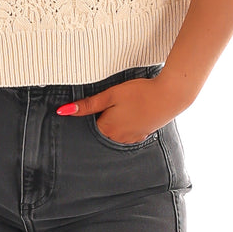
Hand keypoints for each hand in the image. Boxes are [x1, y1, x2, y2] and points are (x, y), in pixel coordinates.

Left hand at [56, 73, 191, 143]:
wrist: (169, 96)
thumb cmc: (139, 93)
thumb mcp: (110, 95)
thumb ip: (88, 104)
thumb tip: (63, 111)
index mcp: (107, 129)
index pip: (89, 126)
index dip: (92, 113)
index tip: (99, 103)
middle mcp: (118, 138)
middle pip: (103, 129)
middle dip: (104, 117)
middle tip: (114, 101)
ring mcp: (132, 138)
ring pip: (116, 132)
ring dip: (117, 121)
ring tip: (125, 105)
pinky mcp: (143, 135)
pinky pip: (129, 132)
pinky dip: (128, 124)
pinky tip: (134, 112)